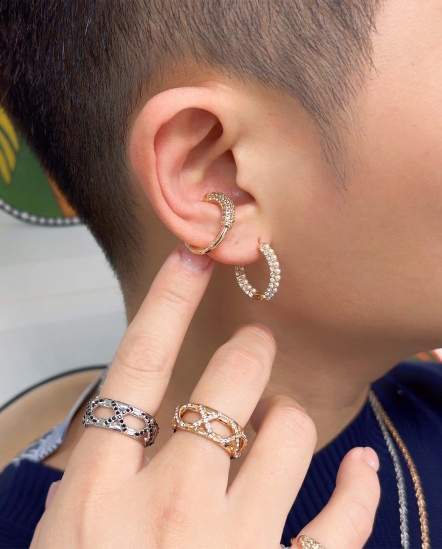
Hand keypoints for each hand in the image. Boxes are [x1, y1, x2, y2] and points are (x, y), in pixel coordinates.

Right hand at [31, 244, 379, 548]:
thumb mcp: (67, 534)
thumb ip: (103, 469)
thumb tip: (136, 411)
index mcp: (101, 492)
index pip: (138, 369)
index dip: (166, 304)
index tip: (193, 258)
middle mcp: (169, 506)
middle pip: (227, 390)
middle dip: (247, 356)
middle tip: (254, 348)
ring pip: (286, 439)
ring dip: (288, 417)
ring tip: (279, 419)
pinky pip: (339, 527)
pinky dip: (359, 489)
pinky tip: (364, 467)